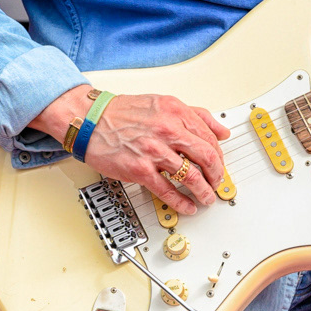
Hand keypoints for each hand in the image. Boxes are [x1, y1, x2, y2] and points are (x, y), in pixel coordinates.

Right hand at [32, 86, 228, 213]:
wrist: (89, 120)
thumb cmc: (122, 113)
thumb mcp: (163, 104)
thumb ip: (195, 115)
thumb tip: (221, 130)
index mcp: (175, 111)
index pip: (210, 137)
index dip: (219, 155)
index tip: (219, 165)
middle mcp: (167, 129)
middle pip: (207, 157)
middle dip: (217, 175)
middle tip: (217, 184)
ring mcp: (154, 151)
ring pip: (191, 176)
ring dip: (204, 192)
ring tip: (206, 198)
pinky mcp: (140, 169)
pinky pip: (168, 191)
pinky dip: (182, 202)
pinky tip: (187, 207)